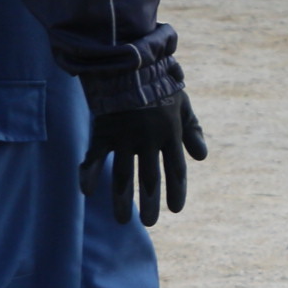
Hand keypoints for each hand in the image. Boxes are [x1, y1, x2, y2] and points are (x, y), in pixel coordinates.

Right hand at [78, 95, 206, 226]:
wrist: (132, 64)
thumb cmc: (160, 85)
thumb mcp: (183, 106)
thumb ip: (192, 131)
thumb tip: (201, 157)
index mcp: (170, 134)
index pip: (176, 170)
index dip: (176, 190)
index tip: (176, 209)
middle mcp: (149, 140)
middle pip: (150, 178)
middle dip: (150, 202)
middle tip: (149, 223)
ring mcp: (125, 137)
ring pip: (123, 174)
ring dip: (122, 199)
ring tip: (122, 220)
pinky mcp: (104, 131)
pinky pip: (95, 156)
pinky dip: (89, 173)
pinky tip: (86, 192)